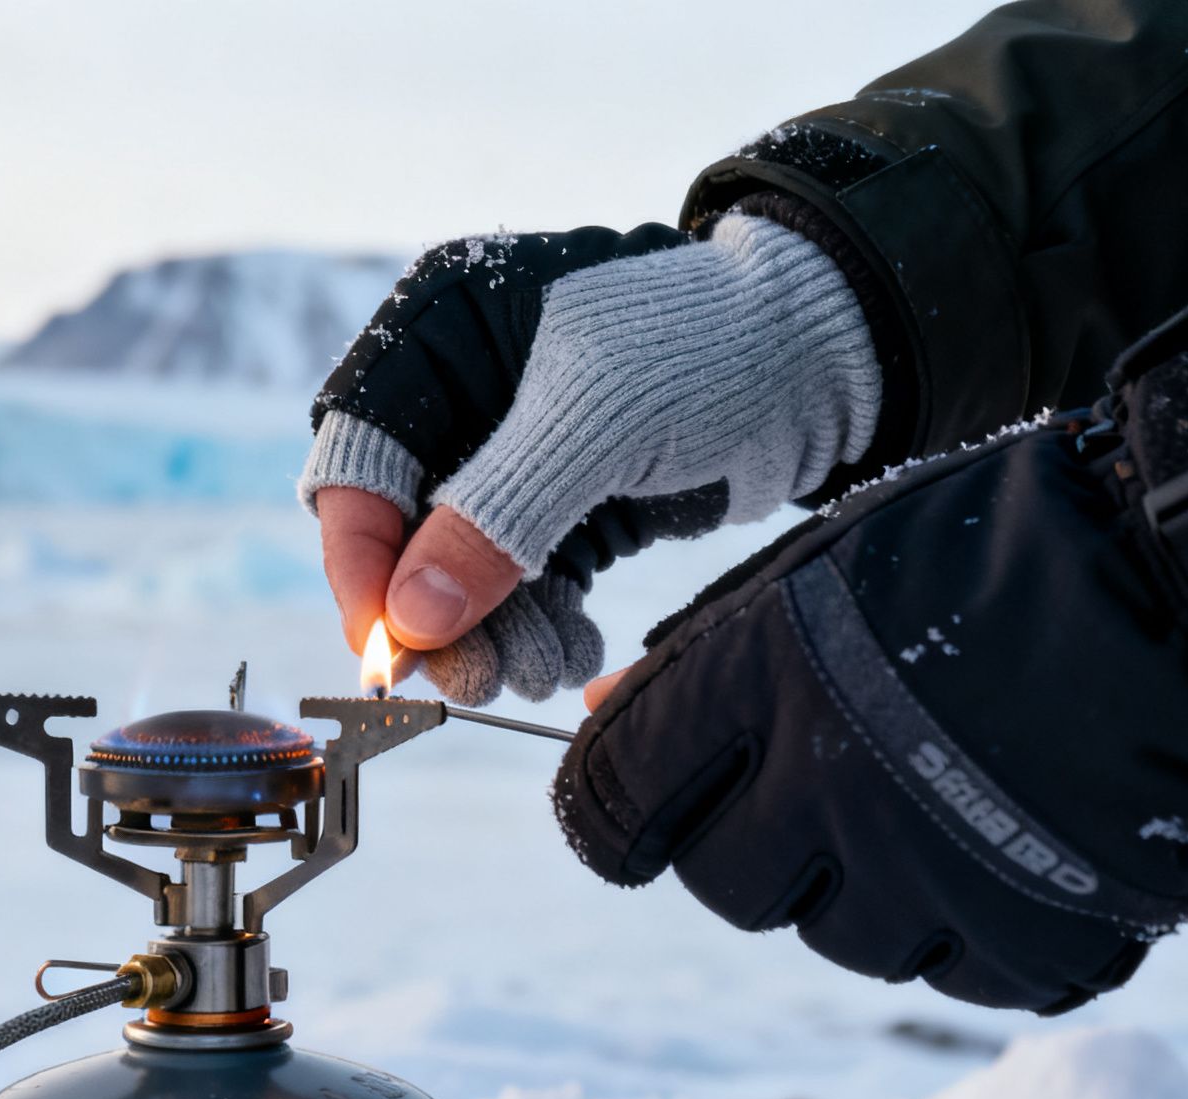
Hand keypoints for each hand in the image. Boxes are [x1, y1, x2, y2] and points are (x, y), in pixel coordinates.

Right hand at [305, 216, 879, 703]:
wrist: (826, 356)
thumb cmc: (712, 345)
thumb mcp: (599, 422)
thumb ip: (499, 515)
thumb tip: (410, 621)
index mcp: (441, 328)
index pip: (361, 456)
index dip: (362, 556)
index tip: (390, 642)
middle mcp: (459, 389)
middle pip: (403, 527)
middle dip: (437, 613)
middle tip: (475, 680)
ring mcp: (510, 451)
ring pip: (461, 570)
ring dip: (494, 633)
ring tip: (545, 669)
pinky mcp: (562, 501)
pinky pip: (520, 584)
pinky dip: (539, 627)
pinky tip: (575, 655)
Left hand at [554, 270, 1187, 1010]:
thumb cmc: (983, 546)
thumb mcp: (816, 567)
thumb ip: (697, 656)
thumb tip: (592, 724)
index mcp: (765, 686)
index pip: (614, 806)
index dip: (611, 812)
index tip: (631, 811)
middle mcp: (837, 795)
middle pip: (726, 886)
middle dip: (748, 841)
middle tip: (811, 781)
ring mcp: (942, 878)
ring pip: (840, 936)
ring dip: (864, 879)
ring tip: (931, 788)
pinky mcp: (1042, 936)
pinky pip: (960, 970)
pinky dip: (971, 919)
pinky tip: (1003, 835)